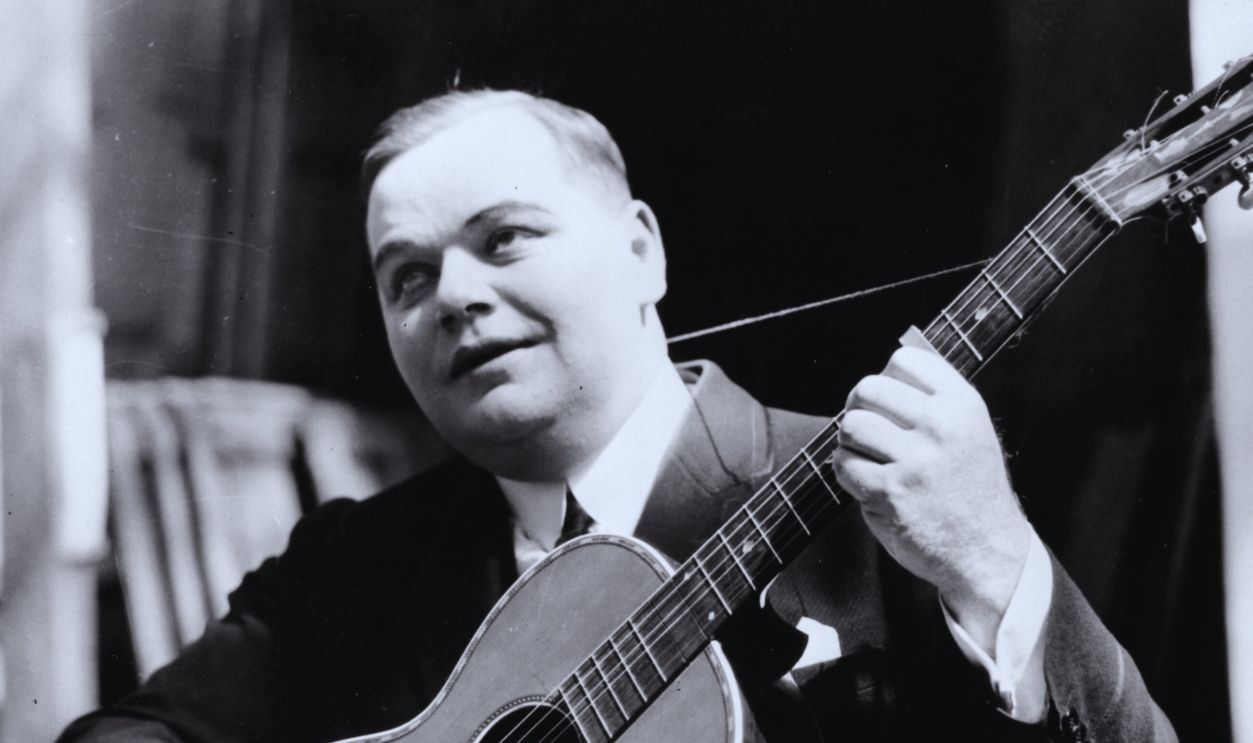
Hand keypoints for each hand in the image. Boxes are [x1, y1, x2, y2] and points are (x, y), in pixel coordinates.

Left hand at [831, 346, 1029, 652]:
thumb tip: (889, 364)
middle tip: (864, 427)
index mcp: (962, 405)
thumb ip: (935, 397)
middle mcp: (940, 427)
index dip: (886, 378)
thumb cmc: (971, 487)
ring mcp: (914, 461)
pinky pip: (843, 464)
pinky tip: (866, 482)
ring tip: (867, 456)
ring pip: (850, 425)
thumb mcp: (969, 430)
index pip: (904, 360)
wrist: (988, 550)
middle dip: (858, 407)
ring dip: (849, 441)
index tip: (885, 400)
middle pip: (868, 388)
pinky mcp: (890, 493)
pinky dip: (847, 473)